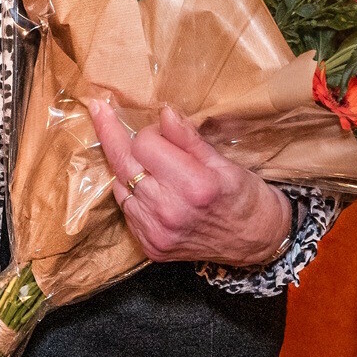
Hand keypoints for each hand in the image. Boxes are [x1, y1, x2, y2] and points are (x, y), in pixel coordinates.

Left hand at [92, 100, 291, 266]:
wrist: (256, 242)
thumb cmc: (244, 197)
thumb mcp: (223, 162)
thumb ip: (188, 139)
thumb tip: (163, 112)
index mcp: (193, 186)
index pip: (144, 144)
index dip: (151, 132)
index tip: (163, 131)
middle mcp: (169, 211)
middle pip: (123, 162)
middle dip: (111, 133)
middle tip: (100, 109)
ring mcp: (156, 232)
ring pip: (119, 184)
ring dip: (127, 168)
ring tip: (141, 159)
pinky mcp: (150, 247)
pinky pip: (126, 209)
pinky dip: (130, 192)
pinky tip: (146, 185)